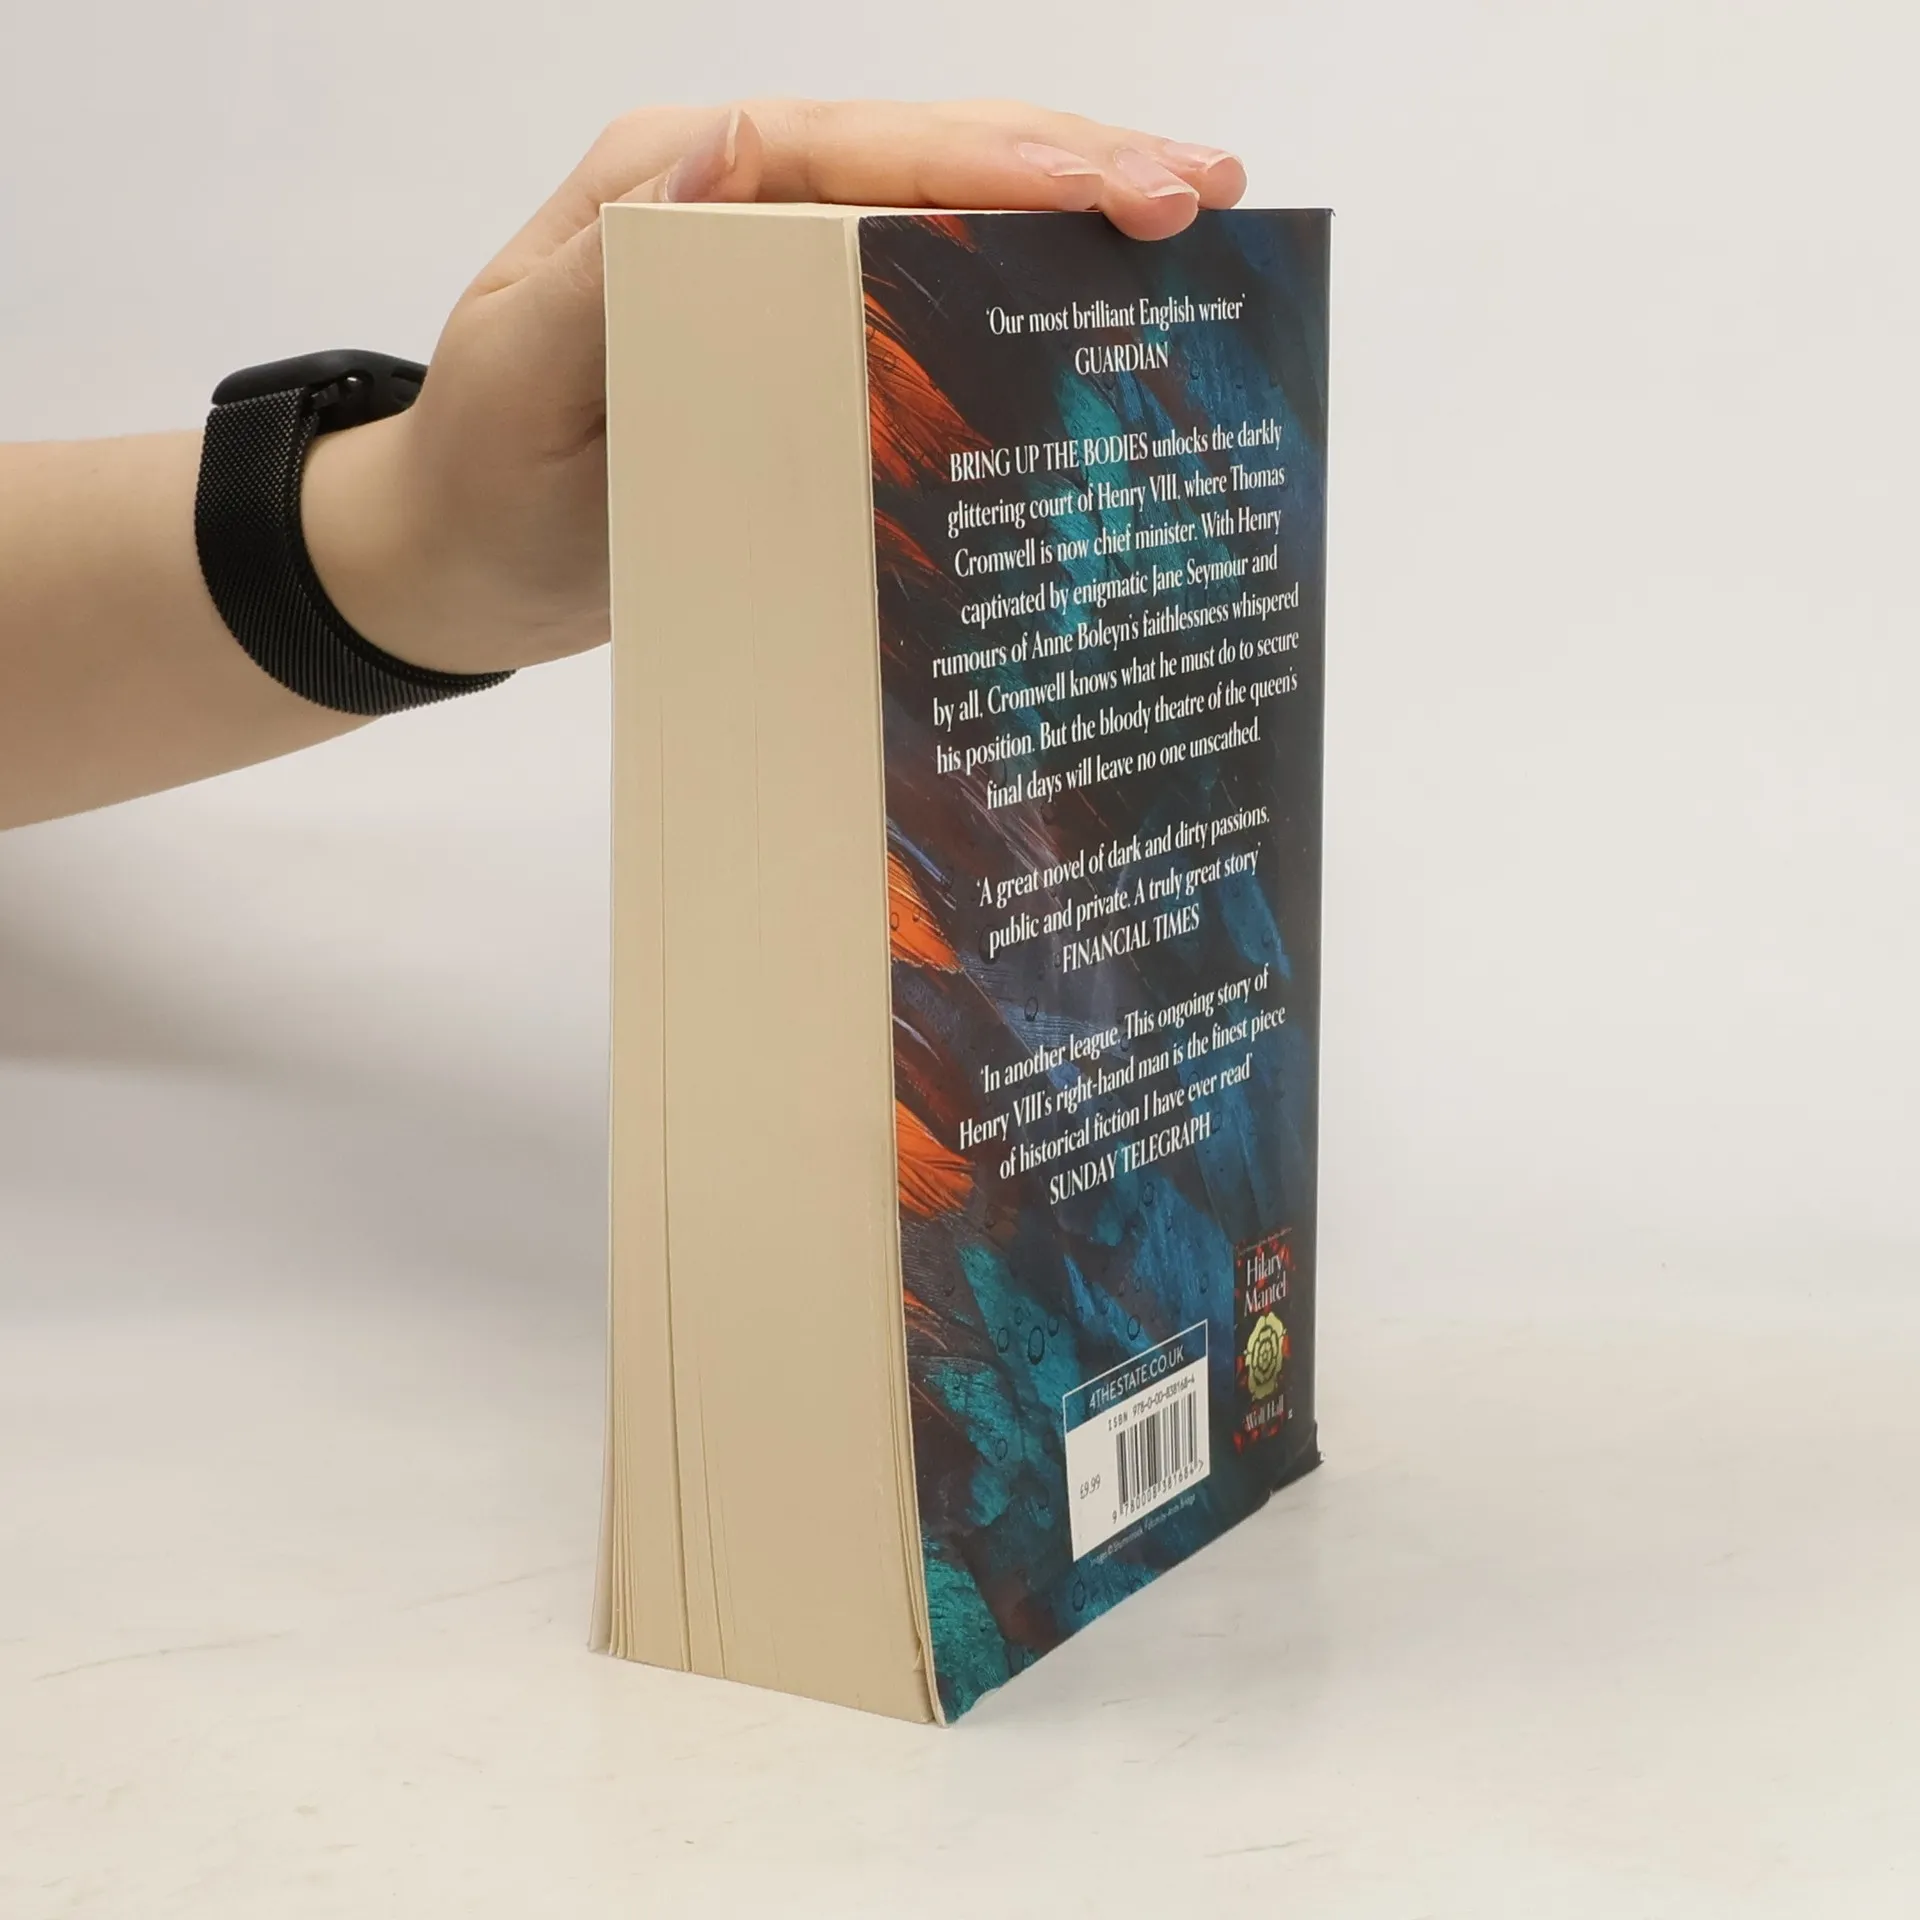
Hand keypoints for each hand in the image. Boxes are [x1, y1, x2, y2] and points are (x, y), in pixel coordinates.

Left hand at [301, 101, 1247, 677]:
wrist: (458, 560)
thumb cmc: (482, 470)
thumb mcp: (524, 371)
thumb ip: (616, 263)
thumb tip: (731, 146)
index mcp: (676, 183)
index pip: (865, 149)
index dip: (1003, 162)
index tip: (1124, 191)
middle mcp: (738, 204)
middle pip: (928, 160)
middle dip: (1072, 171)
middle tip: (1208, 196)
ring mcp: (775, 271)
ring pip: (939, 220)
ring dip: (1063, 222)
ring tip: (1192, 229)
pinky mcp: (798, 345)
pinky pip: (918, 305)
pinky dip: (1010, 301)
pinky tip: (1090, 316)